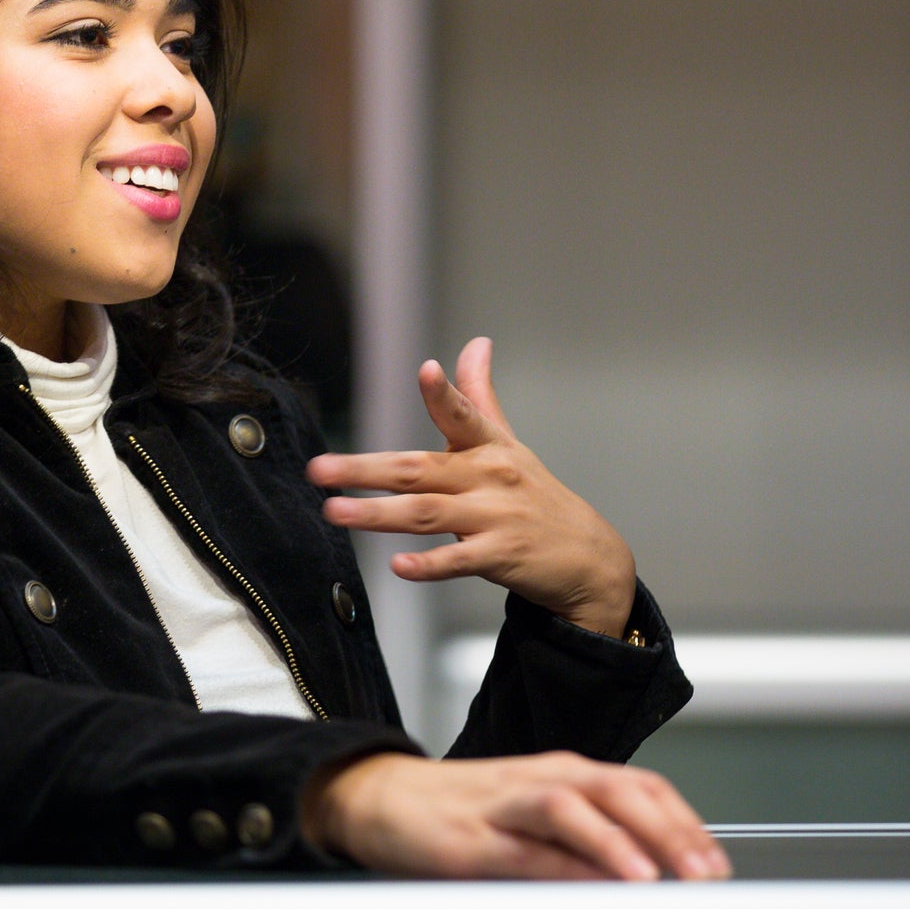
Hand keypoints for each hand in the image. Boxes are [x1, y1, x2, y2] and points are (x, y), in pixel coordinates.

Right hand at [302, 750, 729, 880]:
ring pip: (573, 808)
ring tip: (651, 879)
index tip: (717, 863)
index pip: (642, 787)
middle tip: (707, 875)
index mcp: (567, 774)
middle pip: (620, 790)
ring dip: (617, 842)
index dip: (684, 823)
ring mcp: (506, 806)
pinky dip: (558, 867)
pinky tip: (585, 887)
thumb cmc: (465, 813)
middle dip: (670, 833)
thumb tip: (651, 881)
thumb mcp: (537, 823)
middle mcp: (544, 780)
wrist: (380, 797)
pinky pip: (522, 850)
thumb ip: (587, 845)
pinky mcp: (469, 839)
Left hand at [307, 337, 637, 636]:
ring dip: (378, 514)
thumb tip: (475, 343)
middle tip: (321, 469)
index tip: (427, 372)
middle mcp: (490, 477)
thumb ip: (479, 395)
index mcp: (489, 446)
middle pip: (419, 470)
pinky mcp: (501, 557)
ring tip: (335, 511)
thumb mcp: (509, 442)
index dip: (444, 393)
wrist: (588, 557)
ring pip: (427, 513)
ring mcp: (495, 518)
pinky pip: (458, 561)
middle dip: (366, 469)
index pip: (463, 414)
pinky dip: (428, 565)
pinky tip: (398, 566)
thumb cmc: (535, 495)